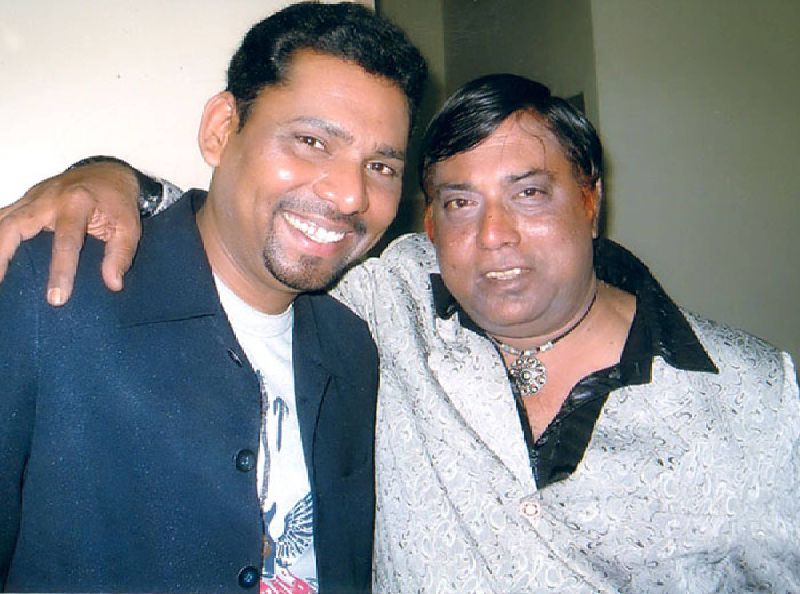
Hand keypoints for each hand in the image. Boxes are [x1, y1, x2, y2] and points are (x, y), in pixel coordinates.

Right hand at [0, 162, 141, 304]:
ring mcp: (32, 198)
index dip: (61, 271)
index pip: (66, 241)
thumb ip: (122, 255)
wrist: (108, 173)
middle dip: (3, 255)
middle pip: (16, 225)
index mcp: (78, 203)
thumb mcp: (130, 228)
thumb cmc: (119, 203)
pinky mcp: (25, 202)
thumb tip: (113, 284)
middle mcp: (49, 198)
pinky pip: (3, 218)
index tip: (57, 299)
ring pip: (2, 220)